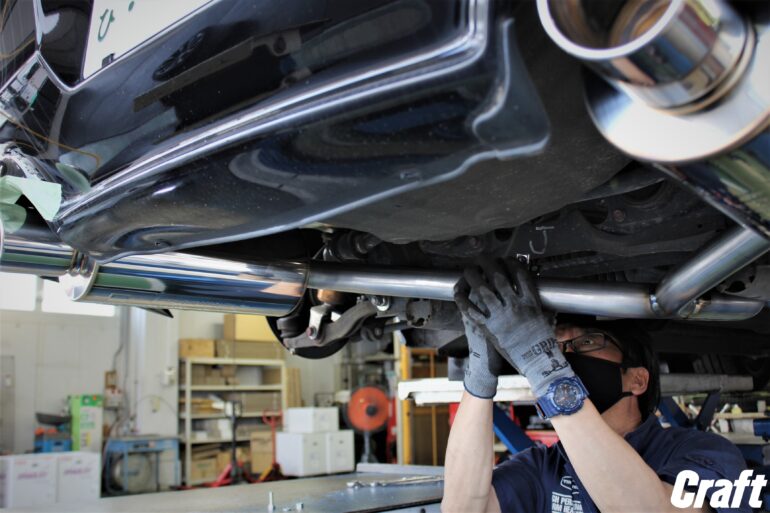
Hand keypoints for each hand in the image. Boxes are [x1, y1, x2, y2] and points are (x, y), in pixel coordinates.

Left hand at [458, 259, 572, 396]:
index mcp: (530, 301)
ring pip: (483, 289)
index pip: (519, 274)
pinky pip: (471, 310)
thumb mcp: (544, 315)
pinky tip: (458, 291)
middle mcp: (514, 306)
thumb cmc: (542, 340)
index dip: (511, 262)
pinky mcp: (488, 328)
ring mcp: (500, 317)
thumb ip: (536, 301)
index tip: (505, 259)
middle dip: (488, 263)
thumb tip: (530, 287)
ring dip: (473, 276)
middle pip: (498, 276)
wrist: (536, 361)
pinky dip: (463, 299)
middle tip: (482, 258)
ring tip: (470, 269)